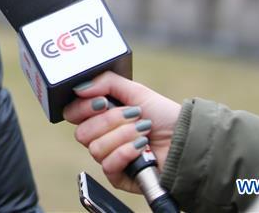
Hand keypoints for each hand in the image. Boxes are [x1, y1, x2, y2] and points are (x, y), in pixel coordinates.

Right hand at [63, 71, 181, 193]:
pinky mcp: (119, 176)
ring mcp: (109, 157)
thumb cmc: (163, 115)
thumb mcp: (135, 90)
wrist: (185, 138)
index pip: (72, 114)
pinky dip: (125, 153)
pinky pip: (108, 166)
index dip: (83, 108)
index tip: (102, 102)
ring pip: (95, 149)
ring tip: (143, 131)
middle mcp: (101, 137)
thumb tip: (79, 87)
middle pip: (81, 133)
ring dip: (122, 136)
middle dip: (110, 121)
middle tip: (132, 115)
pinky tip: (141, 148)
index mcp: (100, 116)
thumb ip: (105, 82)